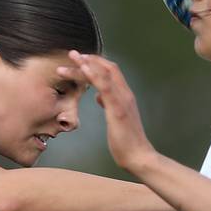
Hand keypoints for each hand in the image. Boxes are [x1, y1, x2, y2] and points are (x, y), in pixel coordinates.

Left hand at [58, 51, 156, 171]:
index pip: (111, 72)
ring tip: (72, 57)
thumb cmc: (126, 142)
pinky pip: (105, 86)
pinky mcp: (118, 108)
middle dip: (89, 59)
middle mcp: (125, 94)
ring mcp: (122, 100)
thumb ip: (109, 105)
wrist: (138, 156)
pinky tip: (82, 68)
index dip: (96, 63)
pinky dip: (93, 74)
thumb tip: (99, 97)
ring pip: (105, 73)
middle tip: (72, 53)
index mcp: (125, 96)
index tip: (80, 60)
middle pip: (108, 67)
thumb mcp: (115, 119)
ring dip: (86, 64)